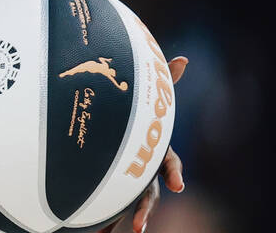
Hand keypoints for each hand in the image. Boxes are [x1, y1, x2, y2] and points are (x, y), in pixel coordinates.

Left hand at [97, 55, 188, 232]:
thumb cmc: (137, 113)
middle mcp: (145, 167)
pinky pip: (106, 202)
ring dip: (119, 219)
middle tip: (139, 227)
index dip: (174, 174)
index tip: (178, 187)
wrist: (113, 124)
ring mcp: (128, 177)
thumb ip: (166, 80)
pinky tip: (90, 229)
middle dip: (144, 209)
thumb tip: (185, 59)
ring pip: (127, 202)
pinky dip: (100, 217)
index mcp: (155, 148)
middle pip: (148, 192)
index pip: (170, 163)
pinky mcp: (111, 182)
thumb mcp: (151, 98)